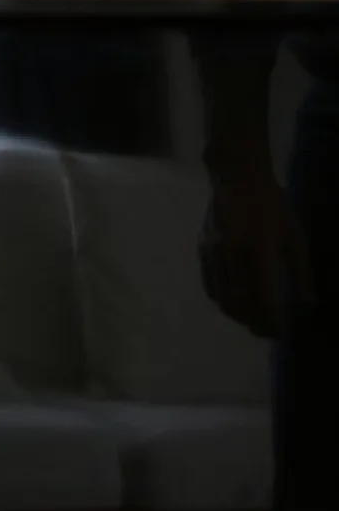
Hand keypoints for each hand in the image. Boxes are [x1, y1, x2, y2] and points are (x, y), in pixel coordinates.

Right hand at [199, 172, 312, 337]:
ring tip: (252, 321)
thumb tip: (308, 304)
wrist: (236, 178)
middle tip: (267, 333)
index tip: (281, 333)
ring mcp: (214, 253)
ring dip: (238, 315)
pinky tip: (233, 303)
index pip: (263, 298)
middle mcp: (233, 256)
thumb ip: (300, 271)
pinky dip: (222, 300)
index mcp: (259, 251)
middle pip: (240, 304)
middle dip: (254, 323)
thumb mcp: (294, 236)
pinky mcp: (203, 250)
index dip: (272, 321)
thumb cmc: (272, 205)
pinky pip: (210, 285)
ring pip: (222, 298)